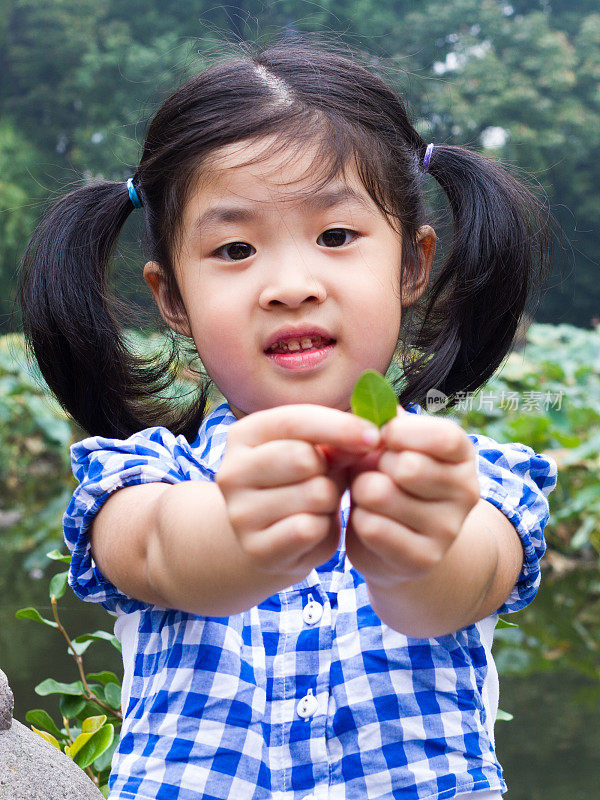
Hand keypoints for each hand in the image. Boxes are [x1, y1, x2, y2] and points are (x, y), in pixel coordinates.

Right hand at [216, 405, 379, 586]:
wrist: (277, 535)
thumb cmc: (304, 480)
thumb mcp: (319, 450)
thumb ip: (339, 438)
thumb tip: (369, 437)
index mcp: (243, 435)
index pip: (294, 420)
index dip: (339, 426)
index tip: (374, 436)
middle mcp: (231, 472)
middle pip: (303, 458)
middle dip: (329, 469)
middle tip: (326, 478)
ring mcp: (239, 514)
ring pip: (314, 495)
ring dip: (329, 500)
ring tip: (318, 504)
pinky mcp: (256, 549)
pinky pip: (310, 529)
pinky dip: (323, 528)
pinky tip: (313, 528)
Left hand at [344, 408, 480, 588]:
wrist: (394, 543)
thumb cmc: (387, 479)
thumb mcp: (388, 445)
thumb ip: (380, 418)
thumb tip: (370, 391)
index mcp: (462, 455)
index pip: (443, 437)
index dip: (402, 432)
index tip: (382, 437)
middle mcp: (467, 491)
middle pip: (406, 466)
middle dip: (374, 464)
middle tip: (374, 471)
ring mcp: (449, 529)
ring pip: (380, 494)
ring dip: (361, 492)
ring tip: (369, 496)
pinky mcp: (423, 559)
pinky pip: (371, 527)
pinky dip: (359, 520)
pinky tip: (368, 521)